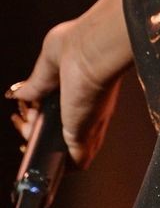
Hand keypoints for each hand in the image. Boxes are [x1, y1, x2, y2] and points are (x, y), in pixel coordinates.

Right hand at [8, 0, 131, 168]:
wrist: (91, 49)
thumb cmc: (79, 44)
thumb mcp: (49, 61)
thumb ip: (36, 82)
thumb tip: (20, 93)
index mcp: (81, 88)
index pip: (63, 112)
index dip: (41, 115)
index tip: (26, 113)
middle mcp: (87, 108)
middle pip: (62, 132)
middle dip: (34, 129)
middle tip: (22, 120)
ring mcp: (87, 124)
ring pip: (64, 149)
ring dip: (38, 142)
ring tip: (26, 125)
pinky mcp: (83, 136)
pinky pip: (76, 163)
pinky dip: (55, 163)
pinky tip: (32, 145)